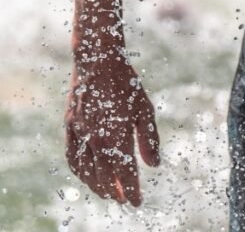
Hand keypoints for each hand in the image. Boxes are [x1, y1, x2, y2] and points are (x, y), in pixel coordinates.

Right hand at [65, 52, 159, 205]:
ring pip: (85, 170)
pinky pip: (71, 156)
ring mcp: (79, 133)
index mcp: (116, 135)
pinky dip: (79, 171)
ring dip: (96, 185)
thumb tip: (155, 165)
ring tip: (108, 192)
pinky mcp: (69, 126)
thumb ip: (149, 140)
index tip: (136, 202)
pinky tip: (87, 175)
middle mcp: (95, 138)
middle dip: (114, 191)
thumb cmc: (127, 85)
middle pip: (103, 175)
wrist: (98, 62)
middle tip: (124, 200)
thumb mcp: (145, 110)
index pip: (124, 172)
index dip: (130, 190)